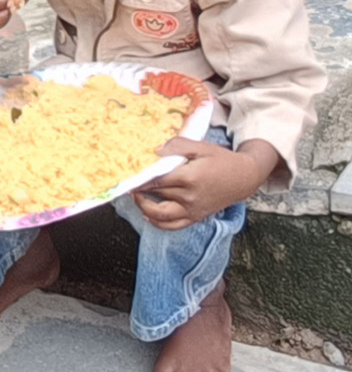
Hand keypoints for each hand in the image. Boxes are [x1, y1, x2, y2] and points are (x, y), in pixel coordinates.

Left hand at [132, 138, 275, 229]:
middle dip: (139, 188)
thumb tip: (155, 150)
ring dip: (144, 206)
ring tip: (135, 195)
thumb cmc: (221, 160)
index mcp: (190, 177)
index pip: (157, 179)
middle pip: (156, 194)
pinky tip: (147, 214)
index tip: (127, 173)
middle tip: (126, 181)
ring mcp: (192, 210)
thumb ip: (178, 146)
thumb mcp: (201, 147)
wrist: (244, 178)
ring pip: (160, 214)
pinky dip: (158, 223)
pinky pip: (173, 226)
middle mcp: (189, 197)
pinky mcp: (196, 217)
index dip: (140, 177)